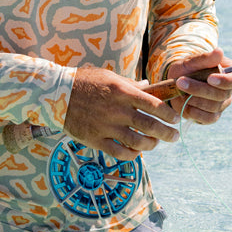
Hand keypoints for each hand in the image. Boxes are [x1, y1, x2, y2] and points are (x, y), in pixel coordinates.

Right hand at [64, 66, 180, 158]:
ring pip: (137, 142)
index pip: (154, 105)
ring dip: (151, 144)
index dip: (168, 114)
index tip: (175, 118)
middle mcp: (117, 110)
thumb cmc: (83, 82)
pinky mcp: (95, 140)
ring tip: (155, 143)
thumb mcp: (108, 76)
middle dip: (167, 133)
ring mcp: (106, 127)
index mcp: (122, 92)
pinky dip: (132, 154)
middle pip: (150, 126)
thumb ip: (129, 84)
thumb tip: (147, 86)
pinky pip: (119, 152)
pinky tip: (136, 151)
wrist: (55, 94)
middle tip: (174, 135)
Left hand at [167, 48, 231, 125]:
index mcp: (230, 74)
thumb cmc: (188, 69)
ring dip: (194, 99)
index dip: (226, 81)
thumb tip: (219, 51)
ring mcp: (221, 105)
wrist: (175, 82)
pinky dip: (193, 111)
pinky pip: (207, 118)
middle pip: (222, 95)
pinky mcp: (211, 116)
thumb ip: (205, 58)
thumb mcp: (192, 61)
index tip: (210, 78)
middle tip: (180, 81)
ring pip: (213, 106)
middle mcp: (228, 91)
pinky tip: (183, 102)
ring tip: (179, 90)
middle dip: (200, 89)